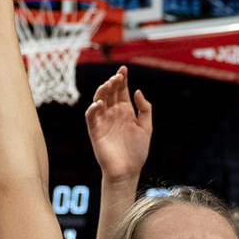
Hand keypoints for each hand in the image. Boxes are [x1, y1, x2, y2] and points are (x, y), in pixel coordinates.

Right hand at [85, 67, 152, 182]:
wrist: (128, 171)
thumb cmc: (138, 151)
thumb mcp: (146, 127)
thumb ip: (144, 109)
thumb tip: (137, 91)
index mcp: (125, 110)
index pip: (121, 90)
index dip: (122, 78)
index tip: (124, 68)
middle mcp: (113, 113)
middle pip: (110, 92)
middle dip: (112, 82)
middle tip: (117, 76)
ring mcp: (103, 121)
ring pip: (98, 100)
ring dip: (102, 91)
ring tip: (108, 85)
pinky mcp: (95, 131)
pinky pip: (91, 116)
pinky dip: (93, 109)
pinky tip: (100, 104)